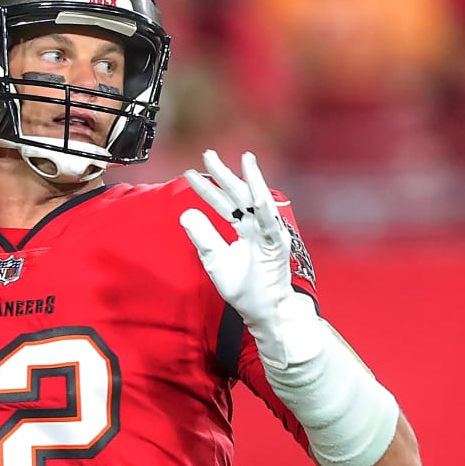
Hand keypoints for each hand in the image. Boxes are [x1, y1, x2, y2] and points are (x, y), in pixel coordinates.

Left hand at [180, 150, 319, 365]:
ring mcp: (269, 234)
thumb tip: (186, 213)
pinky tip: (257, 192)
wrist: (265, 310)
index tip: (190, 173)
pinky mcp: (277, 245)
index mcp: (244, 229)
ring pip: (259, 202)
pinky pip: (270, 224)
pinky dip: (265, 208)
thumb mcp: (215, 260)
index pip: (223, 203)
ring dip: (251, 180)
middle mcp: (257, 227)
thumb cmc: (245, 288)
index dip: (207, 189)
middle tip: (207, 155)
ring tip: (245, 160)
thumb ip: (203, 237)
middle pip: (239, 195)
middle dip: (224, 174)